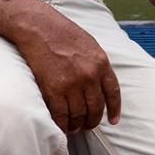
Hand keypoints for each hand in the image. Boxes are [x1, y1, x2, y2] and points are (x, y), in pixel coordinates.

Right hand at [12, 4, 121, 132]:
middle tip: (87, 126)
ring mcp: (72, 84)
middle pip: (96, 108)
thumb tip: (99, 84)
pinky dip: (62, 125)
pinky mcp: (54, 90)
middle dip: (92, 121)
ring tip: (74, 127)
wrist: (39, 27)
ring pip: (79, 115)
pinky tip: (61, 127)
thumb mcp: (90, 45)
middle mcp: (89, 76)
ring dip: (77, 124)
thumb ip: (97, 65)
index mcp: (101, 63)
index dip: (114, 110)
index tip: (113, 121)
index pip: (113, 93)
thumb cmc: (62, 33)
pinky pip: (61, 115)